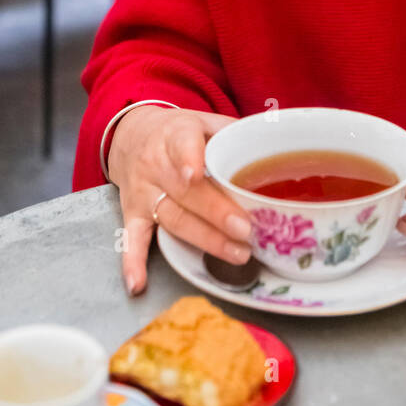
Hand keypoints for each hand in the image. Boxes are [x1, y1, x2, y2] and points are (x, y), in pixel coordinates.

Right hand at [106, 104, 253, 296]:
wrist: (132, 135)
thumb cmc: (178, 132)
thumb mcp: (204, 121)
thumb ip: (233, 132)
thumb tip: (274, 144)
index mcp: (175, 135)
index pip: (182, 145)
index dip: (189, 159)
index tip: (196, 174)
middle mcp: (155, 165)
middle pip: (185, 192)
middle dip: (216, 213)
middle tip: (246, 230)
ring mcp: (142, 192)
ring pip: (172, 218)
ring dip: (204, 239)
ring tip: (237, 253)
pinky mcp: (132, 214)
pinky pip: (131, 239)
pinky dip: (133, 262)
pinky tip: (138, 284)